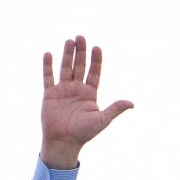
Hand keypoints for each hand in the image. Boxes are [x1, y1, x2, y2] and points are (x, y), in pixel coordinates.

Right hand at [40, 36, 133, 168]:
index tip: (97, 48)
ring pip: (65, 68)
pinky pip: (48, 77)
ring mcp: (63, 90)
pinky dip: (48, 66)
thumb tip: (131, 103)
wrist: (64, 142)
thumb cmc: (84, 133)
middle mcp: (77, 89)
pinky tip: (49, 54)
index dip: (96, 60)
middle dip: (81, 52)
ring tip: (69, 41)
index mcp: (90, 94)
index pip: (94, 73)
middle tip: (81, 37)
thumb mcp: (102, 120)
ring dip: (67, 55)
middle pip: (80, 66)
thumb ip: (115, 109)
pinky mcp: (50, 94)